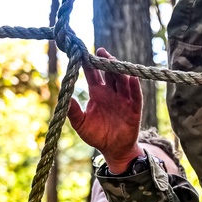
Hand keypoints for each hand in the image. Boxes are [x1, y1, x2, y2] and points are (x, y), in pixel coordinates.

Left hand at [67, 49, 143, 173]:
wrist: (113, 150)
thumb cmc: (96, 136)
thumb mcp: (81, 124)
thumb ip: (73, 112)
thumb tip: (65, 98)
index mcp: (97, 93)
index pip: (93, 74)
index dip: (89, 64)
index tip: (83, 53)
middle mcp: (111, 92)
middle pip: (109, 73)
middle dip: (106, 62)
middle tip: (100, 51)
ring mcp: (124, 99)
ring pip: (122, 80)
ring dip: (119, 70)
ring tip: (113, 61)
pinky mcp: (134, 108)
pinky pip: (136, 95)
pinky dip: (134, 86)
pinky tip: (132, 78)